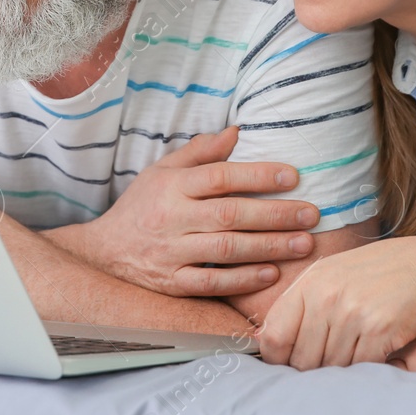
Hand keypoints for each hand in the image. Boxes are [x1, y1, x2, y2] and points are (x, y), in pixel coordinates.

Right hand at [63, 126, 319, 296]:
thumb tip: (236, 131)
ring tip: (304, 244)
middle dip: (275, 214)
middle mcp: (172, 218)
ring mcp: (171, 253)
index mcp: (172, 186)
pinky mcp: (172, 283)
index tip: (294, 176)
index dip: (258, 175)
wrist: (104, 253)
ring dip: (268, 247)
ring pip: (226, 249)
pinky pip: (211, 282)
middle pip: (230, 214)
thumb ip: (199, 153)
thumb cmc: (142, 206)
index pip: (220, 177)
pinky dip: (243, 279)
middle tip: (312, 214)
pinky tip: (271, 273)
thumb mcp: (163, 171)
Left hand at [257, 236, 415, 368]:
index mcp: (309, 283)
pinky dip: (364, 368)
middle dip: (312, 369)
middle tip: (328, 364)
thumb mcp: (330, 278)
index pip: (274, 336)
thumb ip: (301, 307)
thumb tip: (268, 345)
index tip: (288, 364)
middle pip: (302, 359)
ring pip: (331, 367)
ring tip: (354, 354)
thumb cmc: (373, 276)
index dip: (277, 359)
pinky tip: (373, 353)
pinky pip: (359, 367)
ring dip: (341, 369)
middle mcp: (327, 297)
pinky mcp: (380, 329)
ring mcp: (353, 313)